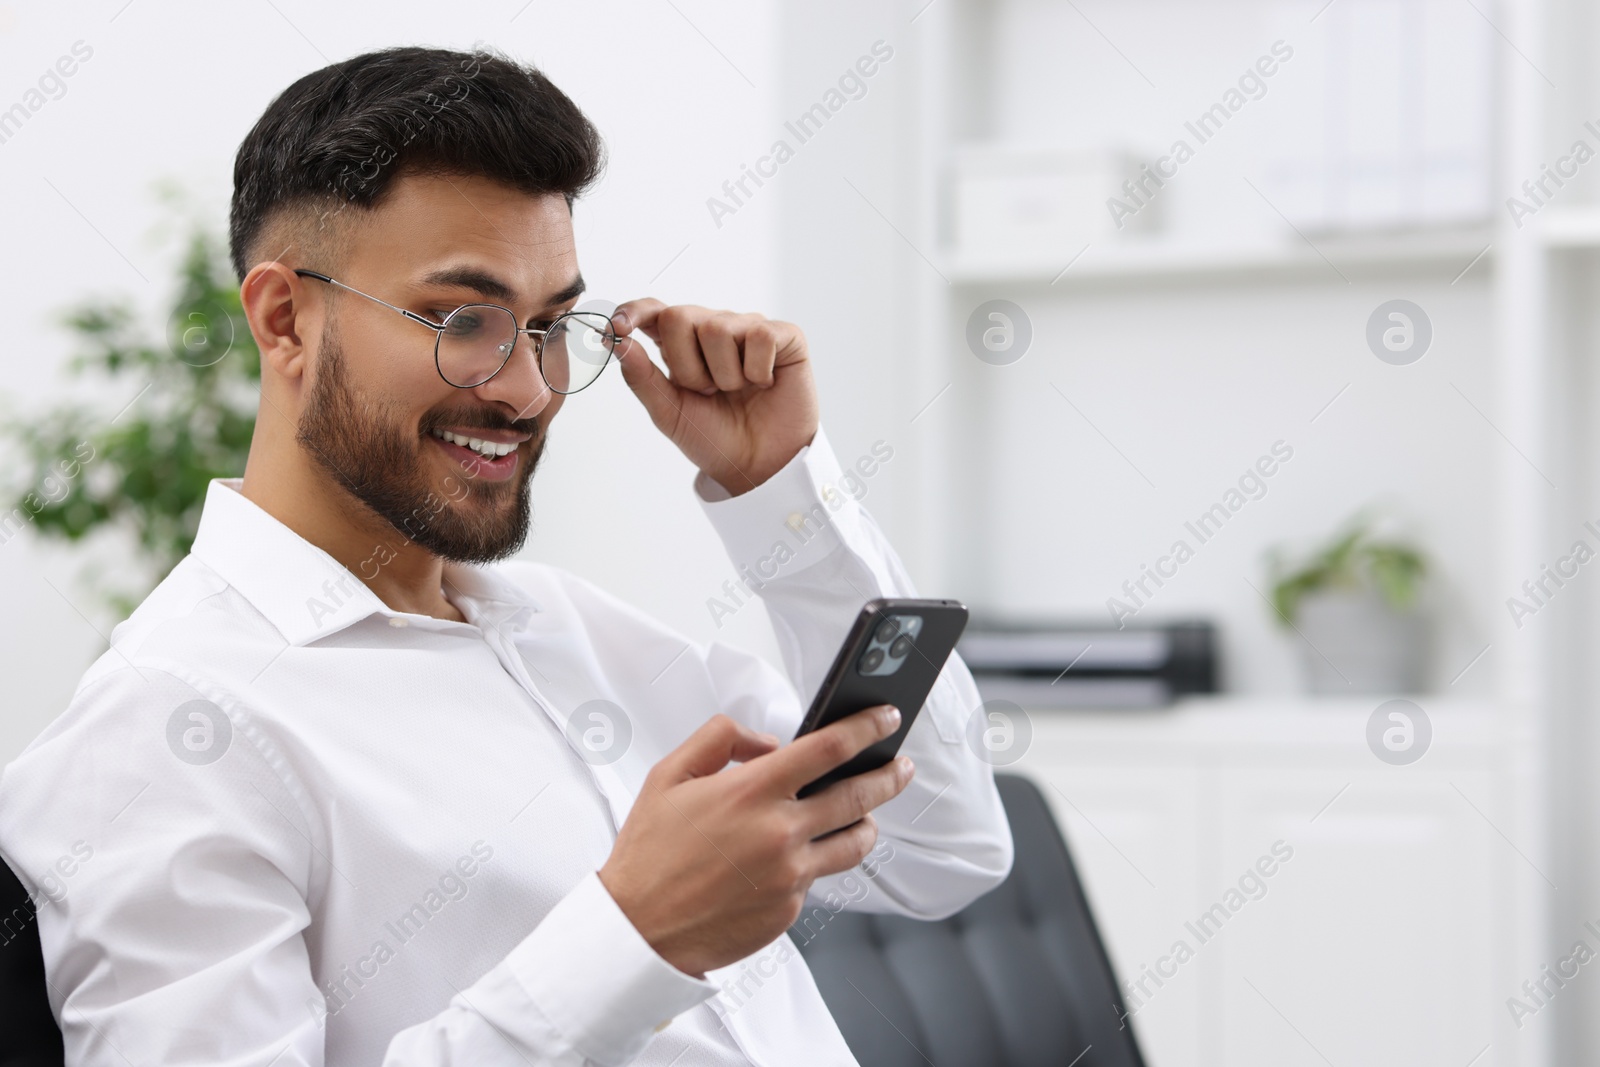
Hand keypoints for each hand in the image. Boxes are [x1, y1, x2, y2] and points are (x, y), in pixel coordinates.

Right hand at [597, 704, 912, 977]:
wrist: (638, 929)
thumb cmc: (649, 853)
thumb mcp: (670, 774)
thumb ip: (721, 739)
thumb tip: (768, 742)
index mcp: (751, 791)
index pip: (829, 749)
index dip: (866, 728)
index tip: (885, 718)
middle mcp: (779, 832)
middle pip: (859, 795)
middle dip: (889, 774)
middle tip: (900, 765)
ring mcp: (790, 874)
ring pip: (855, 842)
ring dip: (867, 823)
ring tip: (865, 814)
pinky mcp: (790, 909)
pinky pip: (818, 877)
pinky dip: (815, 861)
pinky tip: (799, 855)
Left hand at [610, 300, 818, 495]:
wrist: (759, 467)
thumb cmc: (716, 437)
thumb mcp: (669, 413)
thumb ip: (641, 377)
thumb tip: (616, 342)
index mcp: (681, 344)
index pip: (653, 310)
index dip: (634, 311)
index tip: (618, 328)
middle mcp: (713, 328)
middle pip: (679, 317)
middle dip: (687, 366)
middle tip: (707, 391)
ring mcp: (748, 329)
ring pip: (718, 328)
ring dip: (724, 374)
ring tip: (736, 390)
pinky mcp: (784, 336)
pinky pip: (760, 336)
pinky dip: (758, 370)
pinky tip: (764, 383)